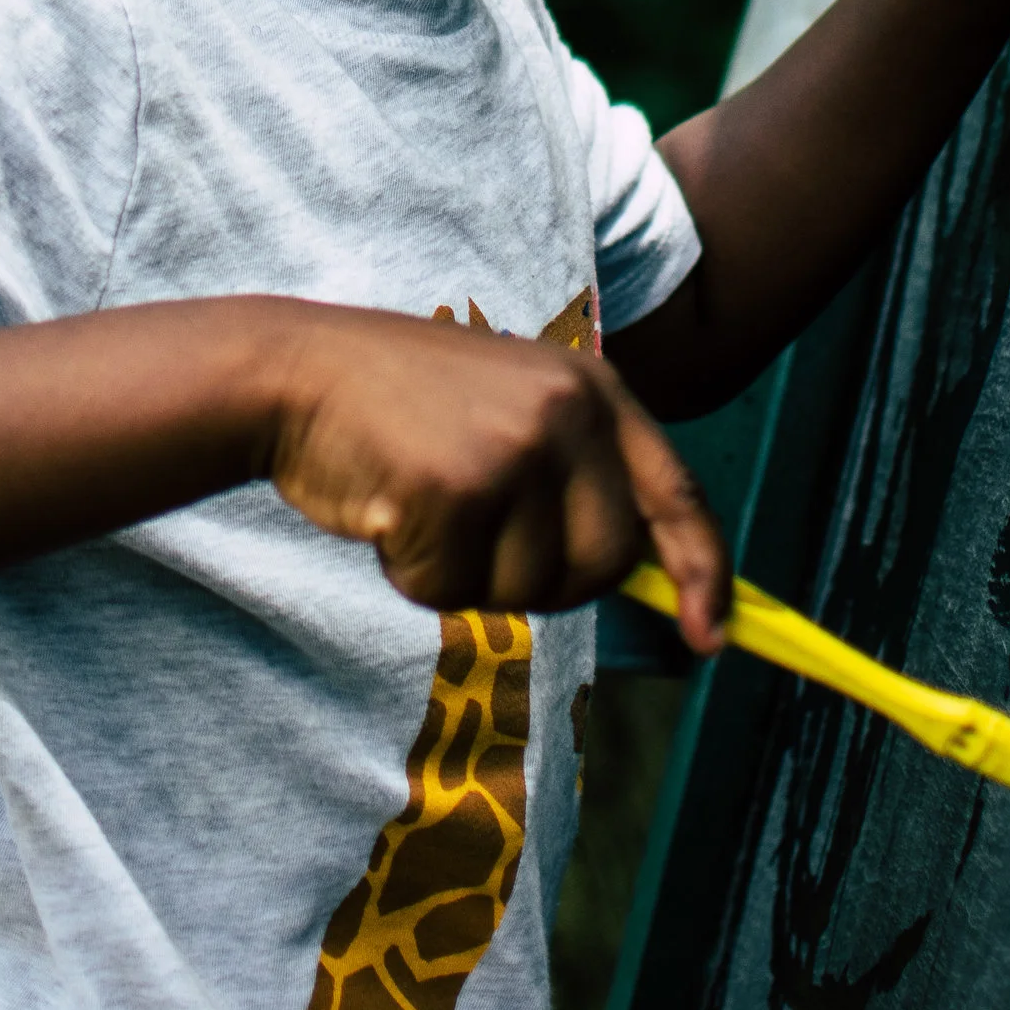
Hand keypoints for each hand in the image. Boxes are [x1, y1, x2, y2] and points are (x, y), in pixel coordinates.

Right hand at [265, 305, 727, 648]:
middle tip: (473, 530)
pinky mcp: (454, 489)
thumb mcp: (514, 408)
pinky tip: (387, 508)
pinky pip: (450, 590)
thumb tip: (651, 576)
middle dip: (538, 579)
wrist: (297, 373)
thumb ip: (580, 475)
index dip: (703, 572)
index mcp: (592, 390)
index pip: (677, 495)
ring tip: (423, 500)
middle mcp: (566, 413)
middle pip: (598, 566)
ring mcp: (513, 449)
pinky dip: (412, 572)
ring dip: (464, 573)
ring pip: (523, 589)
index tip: (712, 636)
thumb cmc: (403, 408)